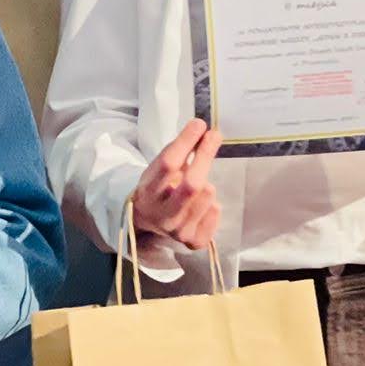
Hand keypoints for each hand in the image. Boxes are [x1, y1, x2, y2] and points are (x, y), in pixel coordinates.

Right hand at [130, 119, 222, 249]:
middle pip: (192, 184)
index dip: (186, 141)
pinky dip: (212, 203)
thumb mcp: (160, 168)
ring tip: (197, 184)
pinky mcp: (195, 241)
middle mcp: (162, 215)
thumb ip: (179, 151)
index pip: (168, 164)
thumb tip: (202, 128)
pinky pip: (215, 211)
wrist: (149, 221)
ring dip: (207, 182)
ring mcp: (179, 231)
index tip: (199, 124)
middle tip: (214, 136)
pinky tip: (201, 205)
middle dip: (205, 156)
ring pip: (207, 195)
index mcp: (148, 193)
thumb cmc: (159, 187)